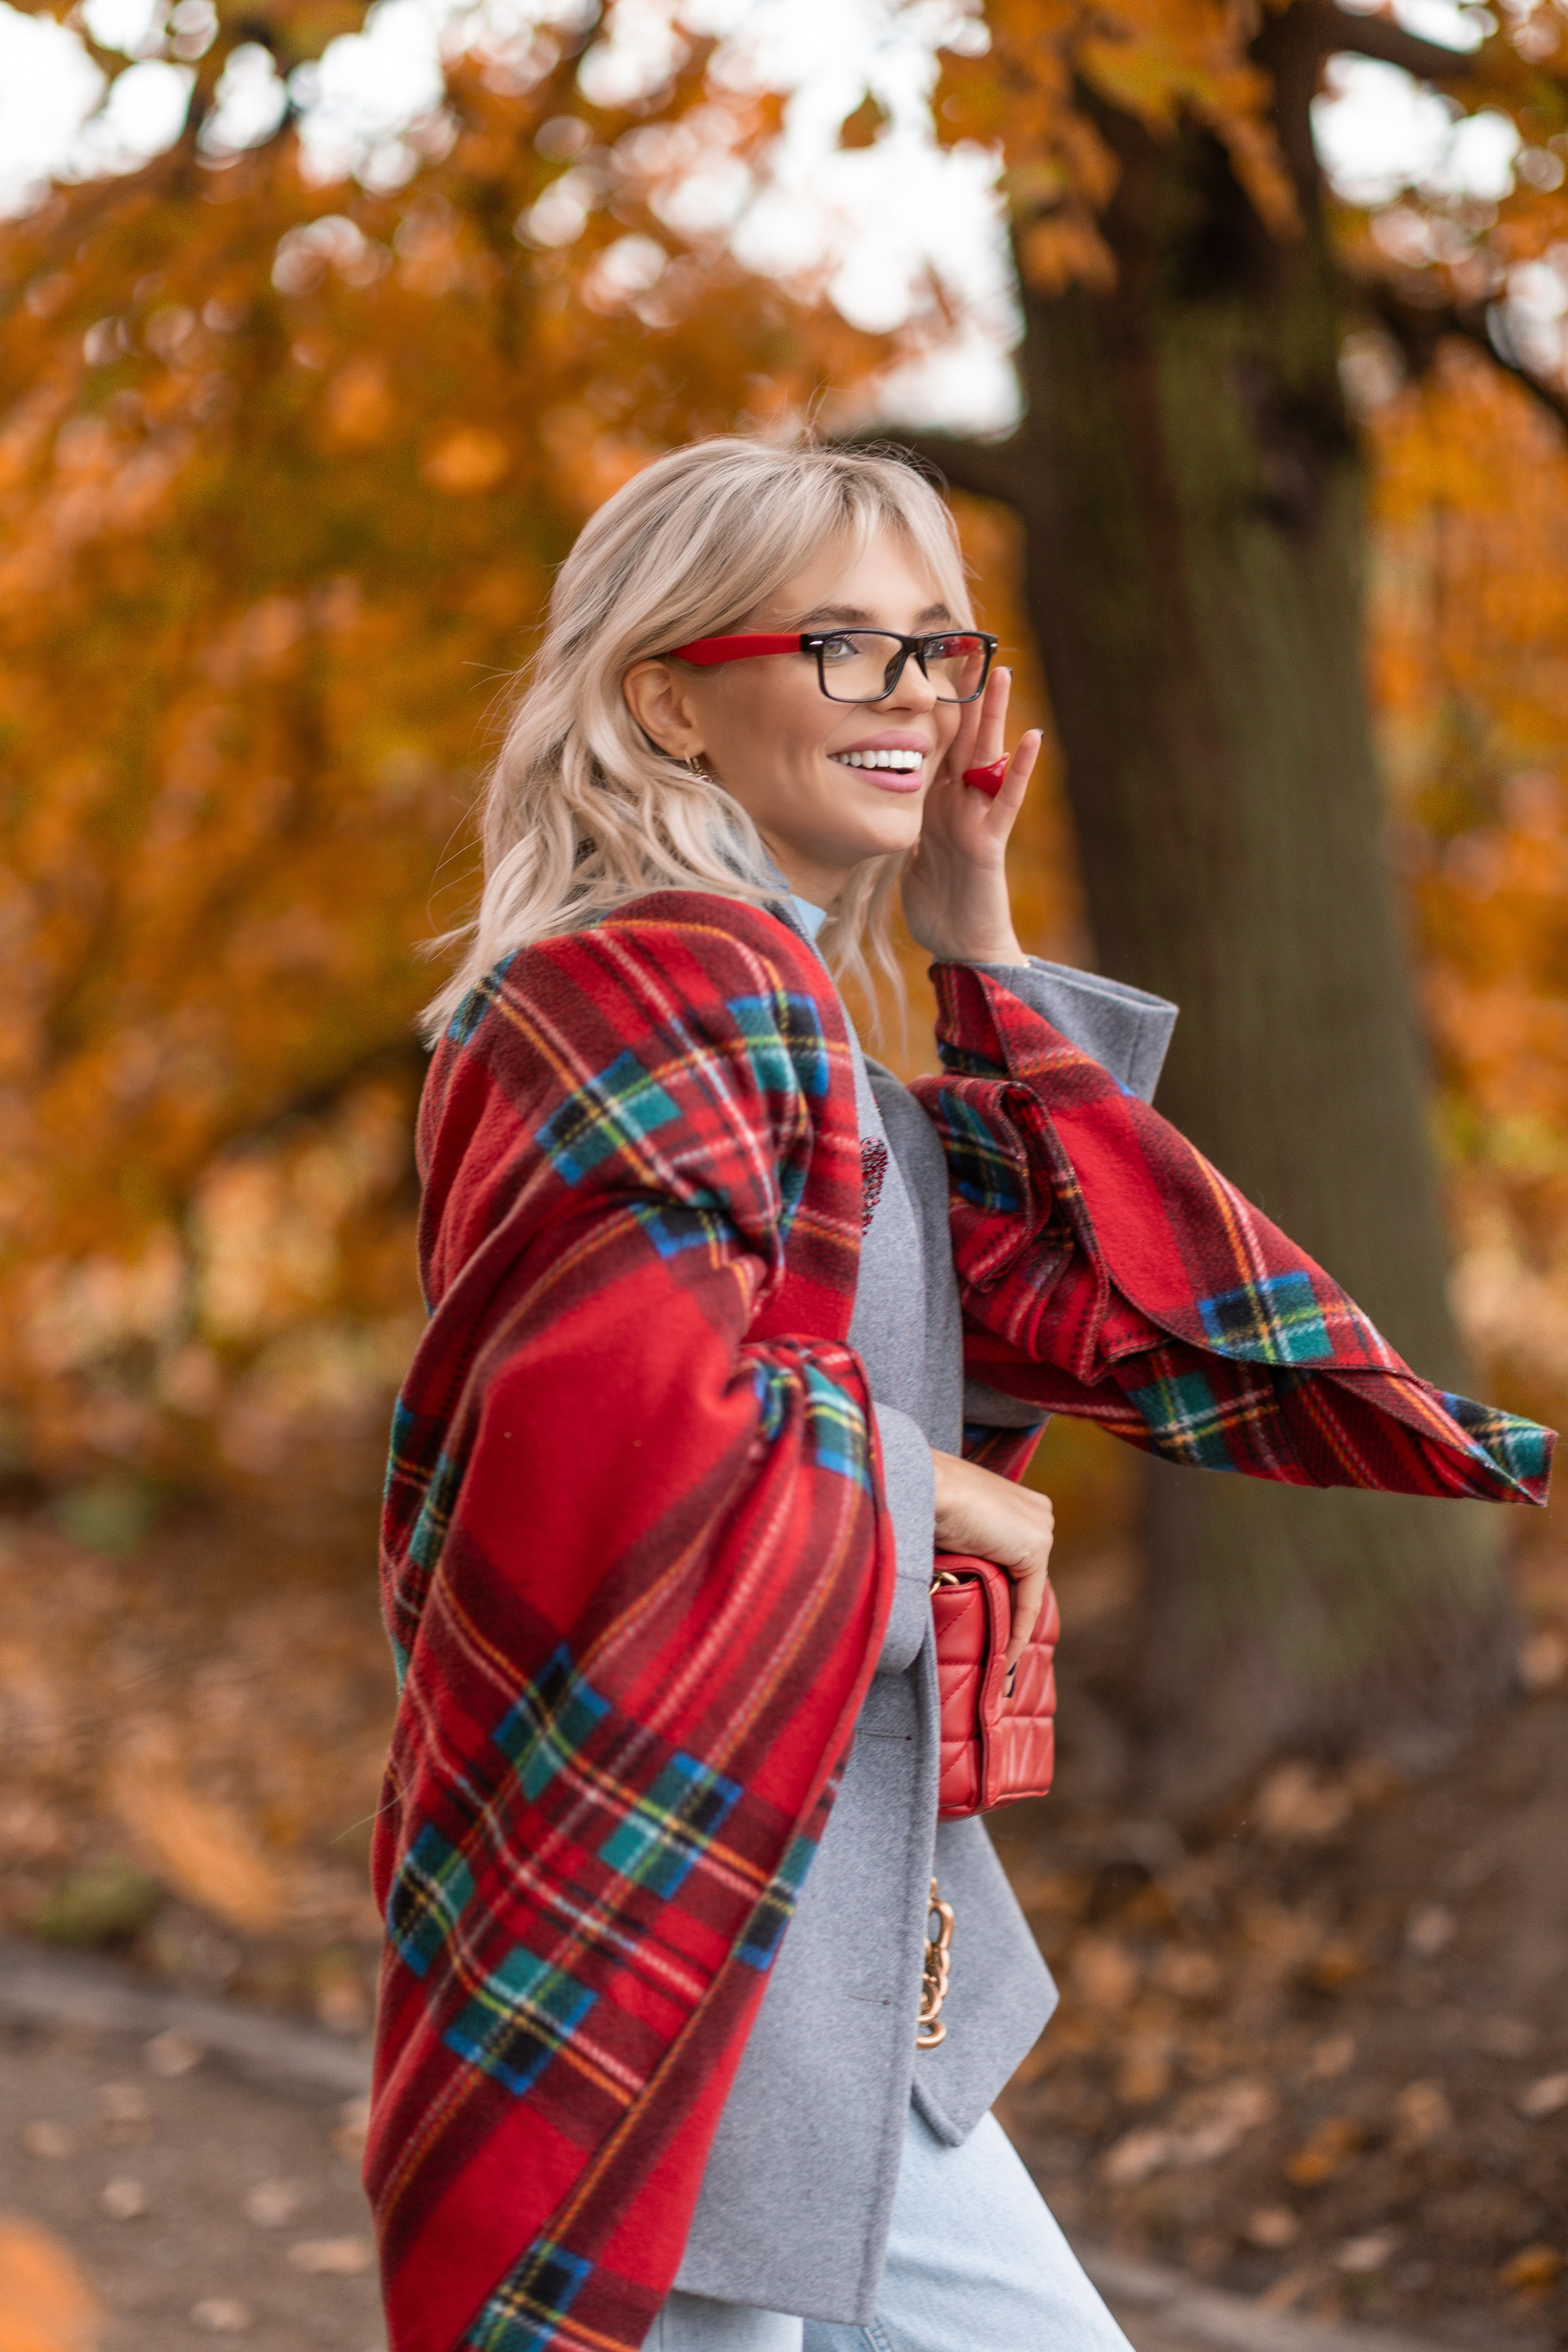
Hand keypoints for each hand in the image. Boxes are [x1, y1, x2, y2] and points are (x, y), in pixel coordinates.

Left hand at [902, 665, 1041, 965]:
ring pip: (987, 758)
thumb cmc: (936, 905)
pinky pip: (1007, 802)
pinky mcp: (989, 844)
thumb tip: (876, 800)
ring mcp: (978, 820)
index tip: (931, 665)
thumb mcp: (907, 853)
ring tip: (1003, 675)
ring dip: (995, 717)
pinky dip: (1019, 770)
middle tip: (970, 647)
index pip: (936, 744)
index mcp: (935, 802)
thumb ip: (901, 822)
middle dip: (966, 696)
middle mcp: (959, 803)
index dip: (934, 707)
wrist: (959, 946)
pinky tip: (1032, 738)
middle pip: (964, 738)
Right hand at [930, 1448, 1054, 1671]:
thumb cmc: (923, 1499)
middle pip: (1024, 1575)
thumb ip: (965, 1547)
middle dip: (1011, 1614)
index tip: (994, 1628)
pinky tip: (1005, 1663)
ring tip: (997, 1669)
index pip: (1015, 1558)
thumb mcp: (951, 1525)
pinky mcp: (1036, 1546)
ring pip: (1026, 1590)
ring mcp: (1041, 1525)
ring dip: (1011, 1628)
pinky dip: (1017, 1633)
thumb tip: (955, 1583)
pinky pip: (1028, 1601)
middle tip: (997, 1660)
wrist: (924, 1484)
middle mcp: (1037, 1510)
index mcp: (1018, 1498)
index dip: (1006, 1596)